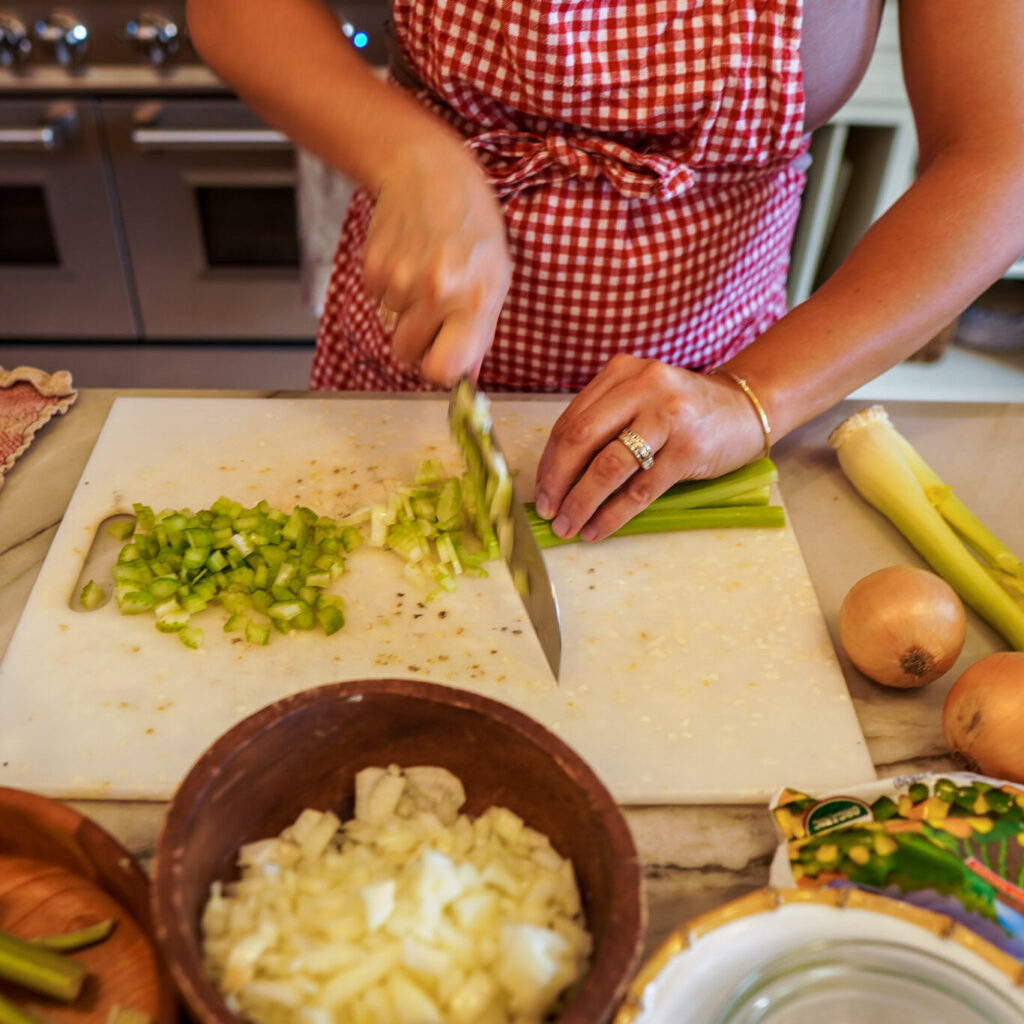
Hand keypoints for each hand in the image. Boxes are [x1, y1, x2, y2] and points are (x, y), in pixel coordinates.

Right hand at [363, 135, 511, 386]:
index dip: (439, 369)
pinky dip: (388, 288)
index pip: (442, 370)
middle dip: (418, 341)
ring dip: (404, 310)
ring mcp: (400, 280)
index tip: (442, 358)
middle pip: (407, 354)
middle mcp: (436, 293)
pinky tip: (406, 258)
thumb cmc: (471, 226)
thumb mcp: (495, 278)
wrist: (428, 171)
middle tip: (433, 312)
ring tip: (423, 272)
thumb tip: (466, 377)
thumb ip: (480, 331)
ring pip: (390, 326)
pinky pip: (376, 301)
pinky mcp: (373, 267)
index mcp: (474, 300)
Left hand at [533, 354, 767, 540]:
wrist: (746, 409)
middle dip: (558, 481)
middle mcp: (643, 386)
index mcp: (622, 372)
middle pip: (582, 439)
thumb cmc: (683, 410)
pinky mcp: (689, 448)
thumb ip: (604, 423)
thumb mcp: (641, 399)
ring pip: (609, 466)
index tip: (541, 491)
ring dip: (582, 502)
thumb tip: (557, 477)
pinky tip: (598, 529)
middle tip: (547, 511)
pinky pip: (640, 489)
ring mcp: (668, 416)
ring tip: (568, 525)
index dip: (550, 461)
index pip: (571, 420)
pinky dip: (613, 514)